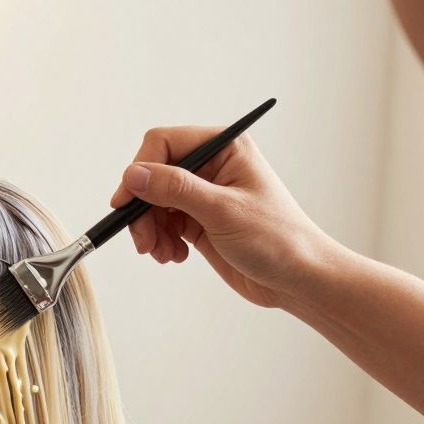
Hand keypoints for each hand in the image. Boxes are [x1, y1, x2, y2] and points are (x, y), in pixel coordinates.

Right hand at [109, 126, 341, 308]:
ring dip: (149, 229)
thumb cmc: (278, 239)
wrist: (297, 279)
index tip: (126, 202)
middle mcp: (211, 166)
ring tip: (162, 253)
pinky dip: (159, 241)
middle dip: (143, 209)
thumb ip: (176, 189)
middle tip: (144, 240)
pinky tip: (174, 255)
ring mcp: (202, 194)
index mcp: (224, 148)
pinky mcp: (197, 220)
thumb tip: (134, 174)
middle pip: (152, 176)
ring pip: (152, 202)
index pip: (164, 143)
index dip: (140, 171)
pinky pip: (162, 223)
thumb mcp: (222, 210)